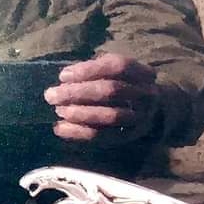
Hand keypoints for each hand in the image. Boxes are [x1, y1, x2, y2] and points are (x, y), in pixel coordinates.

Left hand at [44, 54, 160, 142]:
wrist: (152, 110)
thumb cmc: (123, 84)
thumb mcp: (114, 70)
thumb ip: (94, 69)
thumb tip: (65, 78)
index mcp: (142, 73)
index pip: (117, 66)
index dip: (88, 70)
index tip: (63, 76)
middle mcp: (146, 94)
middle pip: (111, 91)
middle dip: (78, 93)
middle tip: (52, 95)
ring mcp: (140, 118)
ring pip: (109, 116)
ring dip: (79, 113)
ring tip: (58, 111)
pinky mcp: (128, 137)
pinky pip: (103, 136)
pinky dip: (78, 133)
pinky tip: (60, 128)